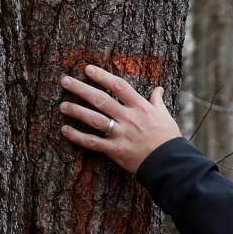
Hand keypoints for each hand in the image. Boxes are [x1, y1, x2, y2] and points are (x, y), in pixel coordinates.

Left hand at [58, 64, 180, 174]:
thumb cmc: (168, 139)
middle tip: (64, 81)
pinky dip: (77, 137)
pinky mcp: (115, 150)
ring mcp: (121, 134)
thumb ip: (157, 101)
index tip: (87, 68)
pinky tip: (65, 130)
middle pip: (101, 99)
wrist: (170, 164)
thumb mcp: (165, 116)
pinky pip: (92, 142)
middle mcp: (129, 118)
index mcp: (140, 107)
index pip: (119, 86)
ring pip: (94, 119)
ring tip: (62, 106)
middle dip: (81, 89)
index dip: (102, 76)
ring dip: (76, 111)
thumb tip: (158, 89)